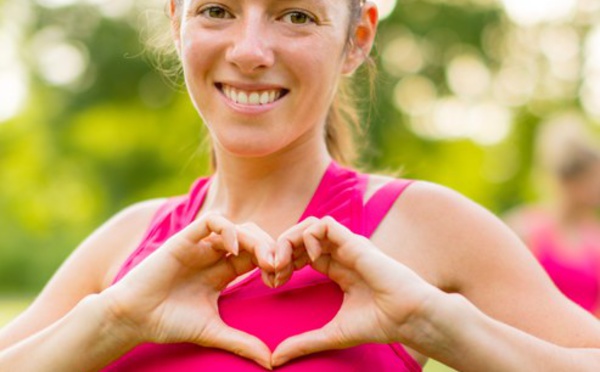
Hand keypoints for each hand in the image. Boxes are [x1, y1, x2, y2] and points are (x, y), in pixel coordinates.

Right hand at [102, 214, 276, 368]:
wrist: (133, 318)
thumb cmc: (169, 323)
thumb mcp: (213, 332)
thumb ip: (242, 342)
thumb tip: (271, 363)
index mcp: (224, 272)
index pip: (258, 256)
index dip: (273, 263)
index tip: (280, 280)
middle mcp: (214, 255)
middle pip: (254, 238)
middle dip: (270, 249)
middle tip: (278, 268)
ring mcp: (201, 246)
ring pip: (238, 227)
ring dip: (256, 239)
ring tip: (264, 260)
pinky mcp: (185, 239)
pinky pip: (212, 221)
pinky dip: (228, 229)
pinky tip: (233, 249)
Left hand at [272, 216, 436, 366]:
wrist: (406, 317)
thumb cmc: (377, 323)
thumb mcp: (330, 333)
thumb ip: (303, 342)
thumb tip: (275, 359)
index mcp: (335, 269)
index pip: (300, 254)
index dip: (282, 263)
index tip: (273, 283)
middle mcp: (339, 254)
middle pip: (300, 236)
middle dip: (280, 249)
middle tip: (272, 271)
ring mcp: (346, 246)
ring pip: (309, 225)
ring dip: (290, 239)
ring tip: (284, 264)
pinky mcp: (354, 242)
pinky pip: (325, 224)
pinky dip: (309, 236)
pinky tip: (310, 260)